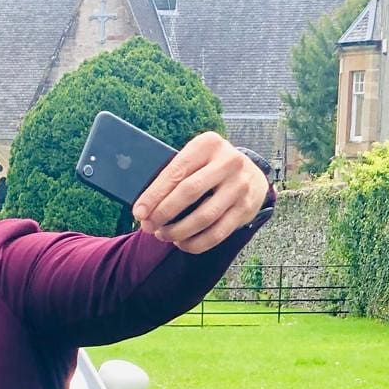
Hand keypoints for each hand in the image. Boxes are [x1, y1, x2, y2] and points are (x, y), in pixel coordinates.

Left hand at [132, 132, 270, 254]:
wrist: (250, 175)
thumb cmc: (209, 169)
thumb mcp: (195, 160)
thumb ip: (173, 176)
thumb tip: (144, 209)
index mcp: (208, 144)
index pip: (176, 171)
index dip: (154, 195)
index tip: (139, 212)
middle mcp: (228, 162)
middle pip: (189, 192)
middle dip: (163, 213)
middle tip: (148, 227)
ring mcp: (240, 186)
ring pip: (204, 217)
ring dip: (178, 231)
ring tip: (163, 235)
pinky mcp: (245, 209)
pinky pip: (217, 233)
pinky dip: (196, 243)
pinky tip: (182, 243)